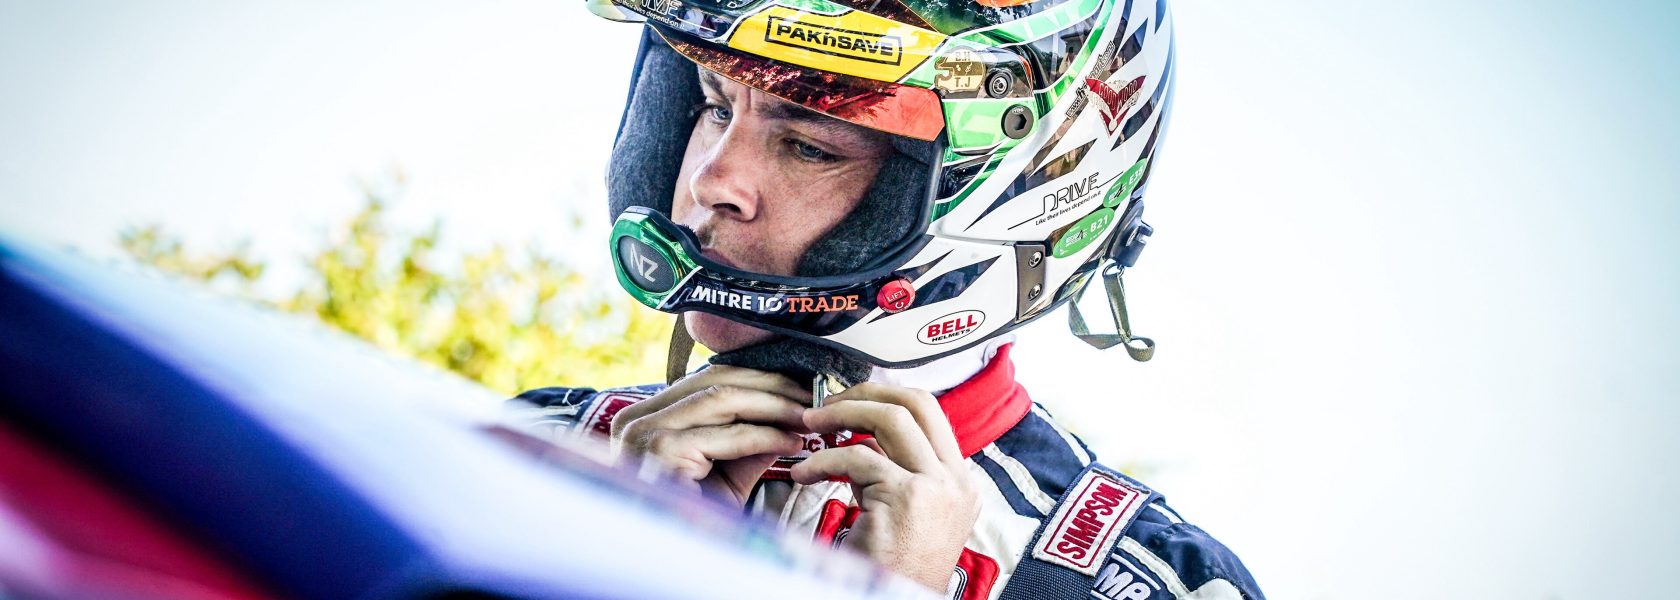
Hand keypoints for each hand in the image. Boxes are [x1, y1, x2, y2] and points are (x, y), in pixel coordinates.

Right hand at [611, 366, 810, 504]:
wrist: (666, 565)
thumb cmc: (690, 523)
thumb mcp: (725, 474)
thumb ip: (751, 442)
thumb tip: (792, 414)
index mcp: (646, 417)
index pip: (708, 380)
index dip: (758, 379)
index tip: (799, 387)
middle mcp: (637, 418)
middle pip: (716, 381)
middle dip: (771, 386)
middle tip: (814, 395)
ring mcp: (645, 431)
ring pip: (724, 399)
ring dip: (774, 406)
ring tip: (808, 417)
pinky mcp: (663, 451)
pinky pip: (728, 435)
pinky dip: (767, 435)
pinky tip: (794, 442)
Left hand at [790, 383, 980, 591]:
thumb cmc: (891, 569)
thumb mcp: (901, 511)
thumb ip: (890, 472)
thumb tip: (861, 436)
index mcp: (960, 482)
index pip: (930, 412)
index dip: (886, 396)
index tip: (852, 400)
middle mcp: (957, 481)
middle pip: (916, 403)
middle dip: (865, 393)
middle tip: (828, 404)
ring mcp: (937, 487)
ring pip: (890, 419)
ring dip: (841, 414)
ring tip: (810, 425)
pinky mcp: (908, 497)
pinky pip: (858, 457)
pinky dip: (822, 460)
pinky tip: (804, 472)